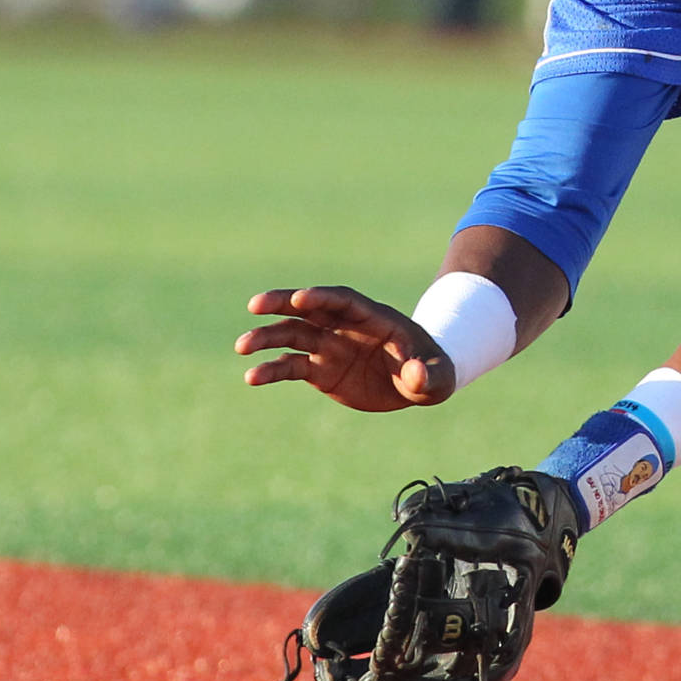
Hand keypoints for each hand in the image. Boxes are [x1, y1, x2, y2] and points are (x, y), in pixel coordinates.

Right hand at [235, 286, 456, 411]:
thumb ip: (428, 376)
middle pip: (310, 309)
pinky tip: (252, 377)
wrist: (419, 383)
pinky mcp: (320, 369)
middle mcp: (345, 326)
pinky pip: (291, 366)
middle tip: (255, 305)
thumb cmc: (433, 371)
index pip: (344, 301)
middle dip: (283, 303)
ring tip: (241, 347)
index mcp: (374, 318)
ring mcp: (330, 346)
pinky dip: (272, 370)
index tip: (300, 298)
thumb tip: (416, 375)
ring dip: (267, 338)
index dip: (323, 297)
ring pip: (293, 335)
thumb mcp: (439, 377)